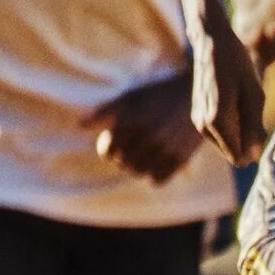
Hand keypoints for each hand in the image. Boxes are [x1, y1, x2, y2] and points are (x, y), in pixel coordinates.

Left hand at [87, 74, 203, 182]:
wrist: (194, 96)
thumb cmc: (157, 95)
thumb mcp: (129, 98)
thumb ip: (104, 112)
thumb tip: (80, 126)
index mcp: (130, 121)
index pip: (108, 151)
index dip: (106, 151)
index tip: (112, 148)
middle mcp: (146, 136)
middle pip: (123, 163)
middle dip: (122, 160)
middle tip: (129, 154)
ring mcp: (164, 148)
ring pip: (139, 173)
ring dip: (137, 168)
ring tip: (142, 159)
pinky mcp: (180, 158)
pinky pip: (158, 180)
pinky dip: (154, 177)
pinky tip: (157, 166)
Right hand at [189, 13, 267, 166]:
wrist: (212, 42)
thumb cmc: (238, 65)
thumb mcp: (254, 96)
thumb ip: (254, 128)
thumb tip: (253, 157)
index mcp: (217, 121)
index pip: (239, 158)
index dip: (254, 148)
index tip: (260, 126)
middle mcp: (203, 125)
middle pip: (234, 152)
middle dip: (248, 139)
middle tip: (252, 110)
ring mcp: (198, 121)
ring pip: (228, 144)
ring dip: (240, 130)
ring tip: (242, 102)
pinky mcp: (198, 117)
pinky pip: (221, 134)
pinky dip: (232, 124)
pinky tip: (234, 101)